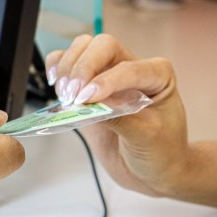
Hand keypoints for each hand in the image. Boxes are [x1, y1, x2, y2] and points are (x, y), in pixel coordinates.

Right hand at [45, 34, 189, 197]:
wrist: (152, 170)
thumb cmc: (160, 151)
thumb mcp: (146, 138)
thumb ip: (120, 117)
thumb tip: (92, 103)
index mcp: (158, 75)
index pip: (128, 68)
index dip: (106, 81)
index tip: (87, 99)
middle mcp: (132, 67)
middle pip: (103, 46)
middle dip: (84, 67)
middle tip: (73, 97)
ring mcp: (108, 75)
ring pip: (84, 47)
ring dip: (68, 67)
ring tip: (65, 96)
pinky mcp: (88, 87)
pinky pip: (68, 63)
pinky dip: (57, 66)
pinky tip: (55, 83)